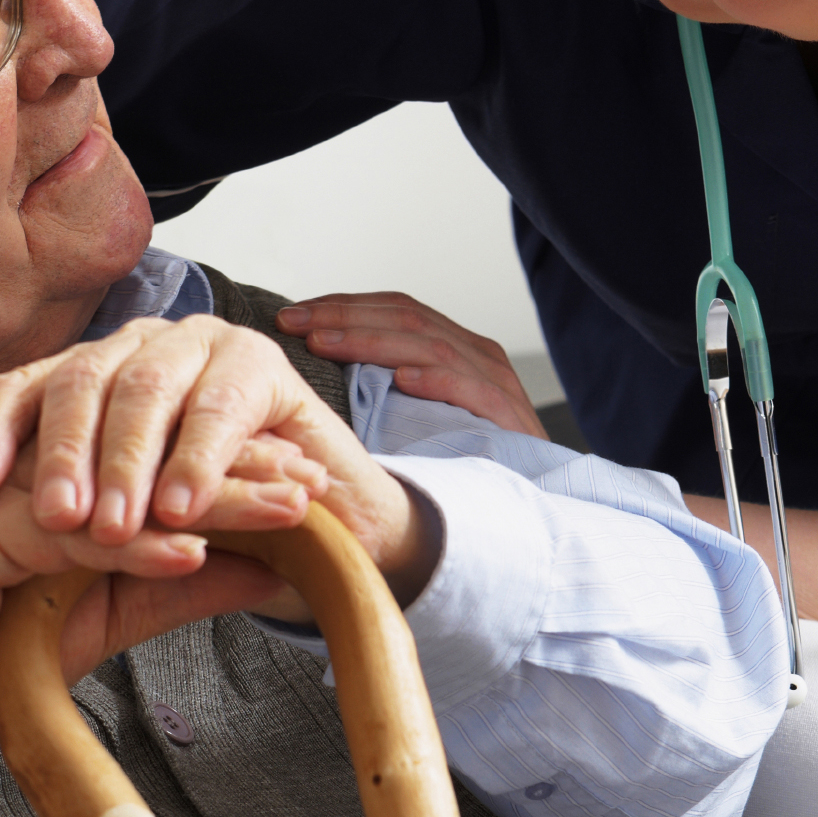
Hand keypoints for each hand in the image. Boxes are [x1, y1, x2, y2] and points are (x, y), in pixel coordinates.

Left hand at [0, 313, 439, 617]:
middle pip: (79, 383)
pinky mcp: (263, 366)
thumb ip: (39, 486)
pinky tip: (183, 510)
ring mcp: (201, 347)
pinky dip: (199, 463)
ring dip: (128, 464)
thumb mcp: (109, 516)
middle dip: (63, 455)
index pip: (22, 387)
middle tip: (54, 521)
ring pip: (145, 392)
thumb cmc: (200, 526)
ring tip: (113, 528)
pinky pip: (221, 410)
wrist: (316, 537)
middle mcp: (137, 347)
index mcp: (90, 372)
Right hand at [0, 446, 319, 815]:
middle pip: (146, 449)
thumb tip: (272, 570)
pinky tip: (195, 548)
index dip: (235, 464)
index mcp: (57, 468)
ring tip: (287, 507)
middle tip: (317, 480)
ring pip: (117, 478)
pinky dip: (135, 544)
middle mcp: (24, 459)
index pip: (157, 452)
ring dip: (209, 492)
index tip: (311, 482)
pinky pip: (69, 531)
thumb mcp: (110, 615)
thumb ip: (180, 584)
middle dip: (238, 465)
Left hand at [273, 292, 549, 438]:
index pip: (393, 310)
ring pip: (429, 344)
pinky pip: (471, 389)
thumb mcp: (415, 420)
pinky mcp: (509, 416)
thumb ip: (380, 395)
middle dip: (344, 316)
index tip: (291, 317)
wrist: (526, 508)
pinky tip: (401, 379)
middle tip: (294, 322)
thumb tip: (310, 382)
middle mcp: (475, 354)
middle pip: (405, 317)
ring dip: (373, 342)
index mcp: (452, 348)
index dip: (341, 308)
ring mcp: (494, 381)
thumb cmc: (463, 465)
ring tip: (327, 344)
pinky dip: (437, 379)